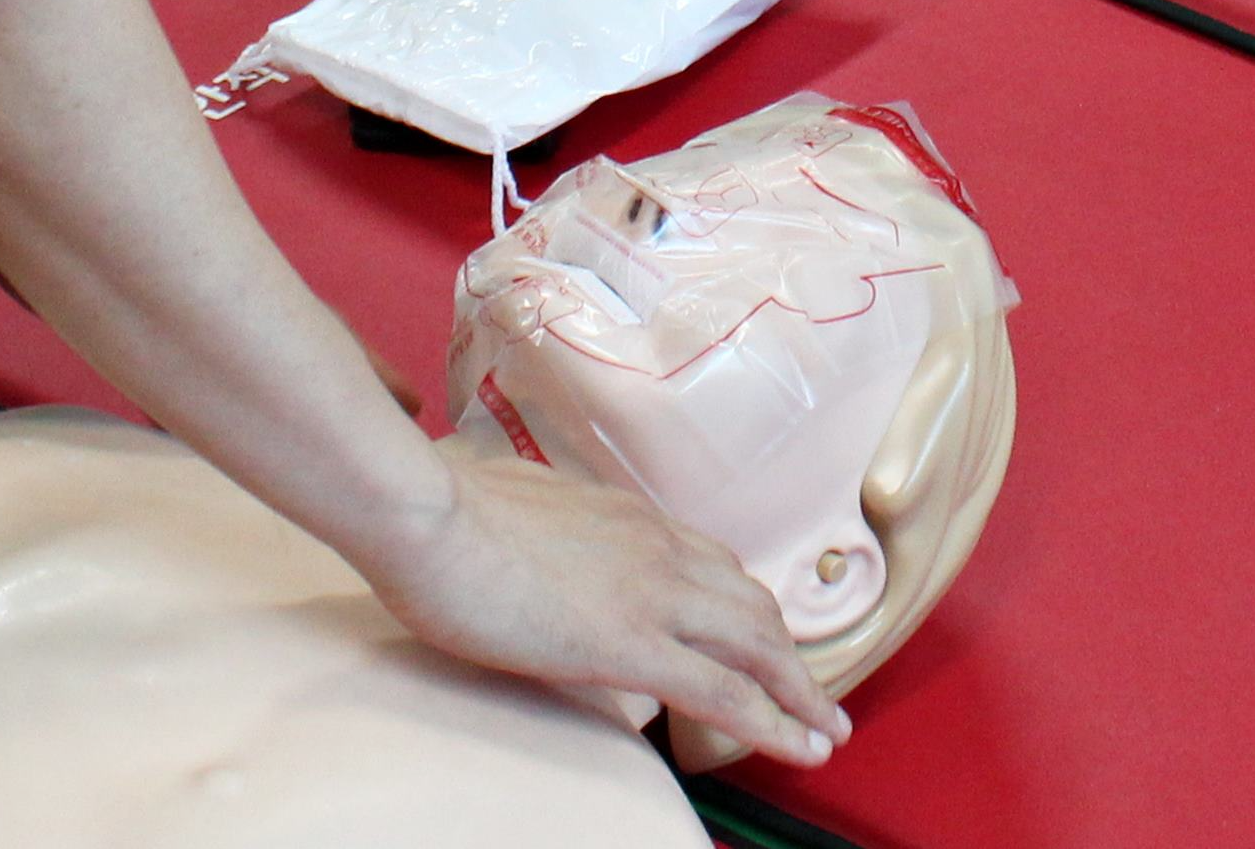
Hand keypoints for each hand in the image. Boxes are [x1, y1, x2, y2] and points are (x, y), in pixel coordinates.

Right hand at [361, 438, 846, 770]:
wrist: (428, 513)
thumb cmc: (447, 511)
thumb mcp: (521, 508)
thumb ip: (552, 530)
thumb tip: (542, 541)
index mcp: (629, 517)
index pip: (711, 564)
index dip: (745, 607)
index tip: (764, 636)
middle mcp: (658, 548)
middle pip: (750, 605)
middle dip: (789, 653)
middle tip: (813, 693)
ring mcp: (652, 594)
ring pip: (757, 646)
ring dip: (799, 692)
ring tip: (826, 728)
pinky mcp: (632, 644)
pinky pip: (725, 691)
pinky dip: (776, 723)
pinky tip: (803, 747)